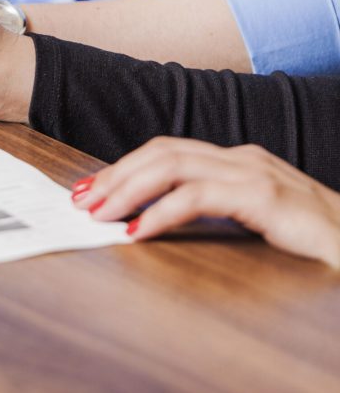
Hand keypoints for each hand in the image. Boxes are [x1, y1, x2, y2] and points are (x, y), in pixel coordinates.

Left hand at [71, 137, 339, 267]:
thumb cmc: (310, 241)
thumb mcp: (251, 220)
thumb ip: (211, 211)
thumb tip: (151, 219)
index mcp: (236, 160)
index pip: (166, 151)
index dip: (123, 167)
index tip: (90, 188)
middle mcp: (241, 157)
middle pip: (161, 152)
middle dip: (115, 174)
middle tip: (82, 200)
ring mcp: (253, 172)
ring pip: (172, 166)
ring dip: (127, 189)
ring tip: (100, 214)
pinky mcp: (263, 196)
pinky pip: (196, 197)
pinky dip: (159, 213)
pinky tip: (137, 232)